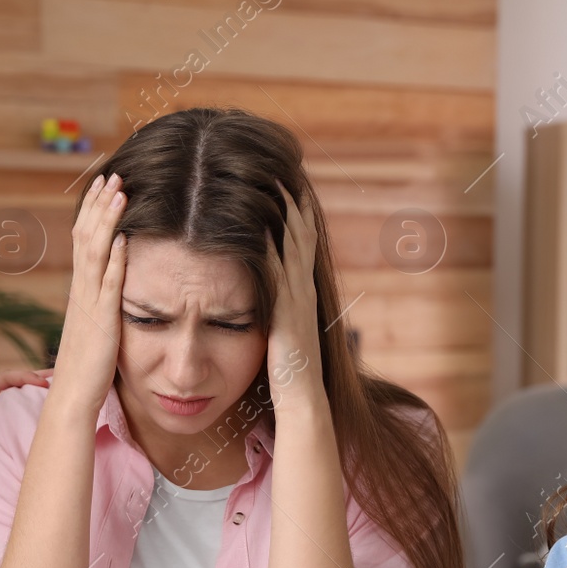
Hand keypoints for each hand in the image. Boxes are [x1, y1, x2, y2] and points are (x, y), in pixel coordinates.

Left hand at [0, 368, 52, 497]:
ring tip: (65, 394)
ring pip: (24, 403)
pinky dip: (40, 417)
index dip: (26, 377)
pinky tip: (55, 424)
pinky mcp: (4, 439)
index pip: (7, 380)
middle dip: (41, 378)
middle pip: (20, 387)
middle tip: (65, 376)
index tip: (43, 383)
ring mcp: (0, 423)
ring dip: (43, 396)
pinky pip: (24, 422)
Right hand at [52, 172, 127, 415]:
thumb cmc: (88, 365)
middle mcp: (81, 291)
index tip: (104, 185)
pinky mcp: (103, 322)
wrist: (73, 395)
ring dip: (107, 221)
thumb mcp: (94, 324)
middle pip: (86, 237)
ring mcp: (89, 304)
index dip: (92, 211)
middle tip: (112, 174)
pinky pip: (108, 286)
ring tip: (120, 193)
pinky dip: (115, 261)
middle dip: (99, 204)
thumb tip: (109, 282)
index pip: (83, 240)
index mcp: (80, 290)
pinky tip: (124, 239)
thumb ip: (100, 301)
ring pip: (95, 253)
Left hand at [265, 182, 323, 410]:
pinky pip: (278, 271)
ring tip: (276, 182)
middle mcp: (304, 289)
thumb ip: (278, 309)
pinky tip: (262, 225)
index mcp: (303, 292)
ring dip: (285, 213)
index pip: (302, 243)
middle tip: (285, 168)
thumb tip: (268, 295)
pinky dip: (271, 246)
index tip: (289, 183)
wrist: (304, 399)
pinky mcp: (286, 311)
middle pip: (302, 234)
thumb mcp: (284, 331)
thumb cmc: (290, 372)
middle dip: (294, 201)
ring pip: (293, 246)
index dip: (298, 213)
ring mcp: (298, 299)